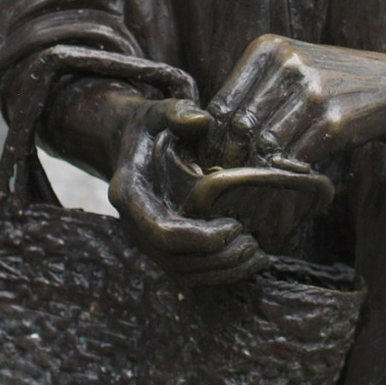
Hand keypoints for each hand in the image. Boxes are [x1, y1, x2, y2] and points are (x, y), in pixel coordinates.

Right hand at [108, 97, 268, 285]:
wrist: (128, 141)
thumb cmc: (151, 125)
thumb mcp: (160, 110)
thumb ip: (177, 112)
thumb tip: (200, 122)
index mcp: (129, 194)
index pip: (163, 233)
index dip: (200, 238)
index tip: (236, 225)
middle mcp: (135, 224)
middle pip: (175, 261)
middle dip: (218, 259)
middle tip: (254, 245)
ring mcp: (147, 239)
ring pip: (183, 274)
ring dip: (222, 272)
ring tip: (257, 256)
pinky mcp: (162, 246)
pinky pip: (188, 273)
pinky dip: (218, 273)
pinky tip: (247, 260)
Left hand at [204, 34, 385, 168]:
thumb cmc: (325, 85)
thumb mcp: (287, 71)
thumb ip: (249, 94)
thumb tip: (202, 139)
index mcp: (267, 48)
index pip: (221, 105)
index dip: (211, 143)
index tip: (210, 167)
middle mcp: (287, 63)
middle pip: (238, 127)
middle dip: (230, 162)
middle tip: (230, 186)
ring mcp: (312, 91)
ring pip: (264, 146)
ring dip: (257, 174)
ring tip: (255, 190)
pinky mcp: (334, 120)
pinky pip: (295, 158)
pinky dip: (286, 176)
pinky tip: (287, 182)